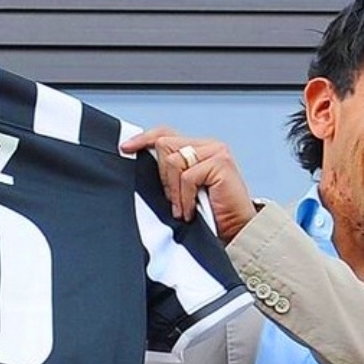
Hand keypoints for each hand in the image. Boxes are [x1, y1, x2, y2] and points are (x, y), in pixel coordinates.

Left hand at [120, 127, 256, 242]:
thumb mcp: (183, 189)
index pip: (166, 133)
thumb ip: (170, 172)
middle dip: (163, 177)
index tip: (126, 148)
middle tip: (174, 200)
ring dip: (175, 192)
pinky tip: (192, 210)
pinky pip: (187, 177)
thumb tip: (141, 163)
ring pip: (174, 161)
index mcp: (198, 147)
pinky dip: (185, 198)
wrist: (237, 230)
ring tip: (183, 208)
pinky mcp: (221, 163)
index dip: (144, 139)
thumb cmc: (212, 213)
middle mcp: (208, 145)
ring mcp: (216, 152)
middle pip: (165, 145)